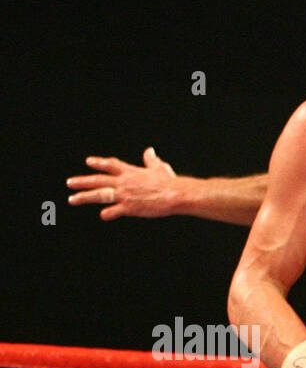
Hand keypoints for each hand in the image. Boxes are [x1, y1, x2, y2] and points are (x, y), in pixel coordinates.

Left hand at [67, 147, 181, 219]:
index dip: (99, 163)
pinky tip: (103, 216)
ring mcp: (124, 195)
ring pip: (99, 195)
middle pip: (98, 180)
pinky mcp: (129, 208)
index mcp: (130, 172)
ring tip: (73, 199)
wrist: (174, 194)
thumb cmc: (169, 182)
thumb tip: (150, 151)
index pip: (110, 165)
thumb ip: (151, 160)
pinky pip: (113, 211)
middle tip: (69, 183)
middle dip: (82, 181)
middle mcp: (123, 182)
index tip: (89, 162)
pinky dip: (108, 214)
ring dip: (84, 197)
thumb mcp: (159, 168)